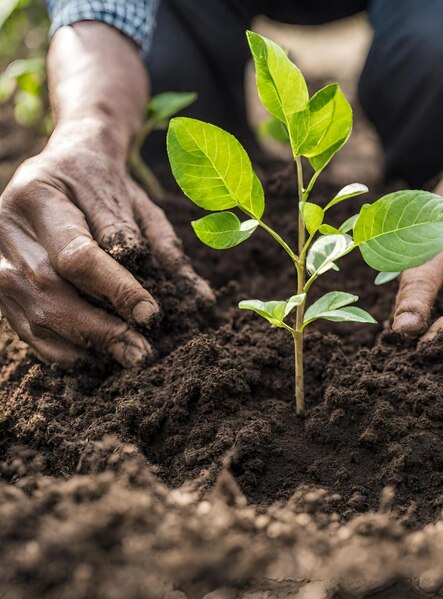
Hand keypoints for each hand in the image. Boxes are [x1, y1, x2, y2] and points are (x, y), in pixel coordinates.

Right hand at [0, 119, 213, 367]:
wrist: (63, 168)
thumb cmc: (105, 186)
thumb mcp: (136, 202)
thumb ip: (162, 247)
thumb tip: (197, 298)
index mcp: (39, 194)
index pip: (77, 254)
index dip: (116, 289)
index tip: (151, 314)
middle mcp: (6, 227)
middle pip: (49, 289)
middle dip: (99, 328)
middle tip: (141, 352)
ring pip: (31, 313)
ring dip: (81, 344)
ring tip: (124, 359)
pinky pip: (23, 326)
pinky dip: (59, 350)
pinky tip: (94, 359)